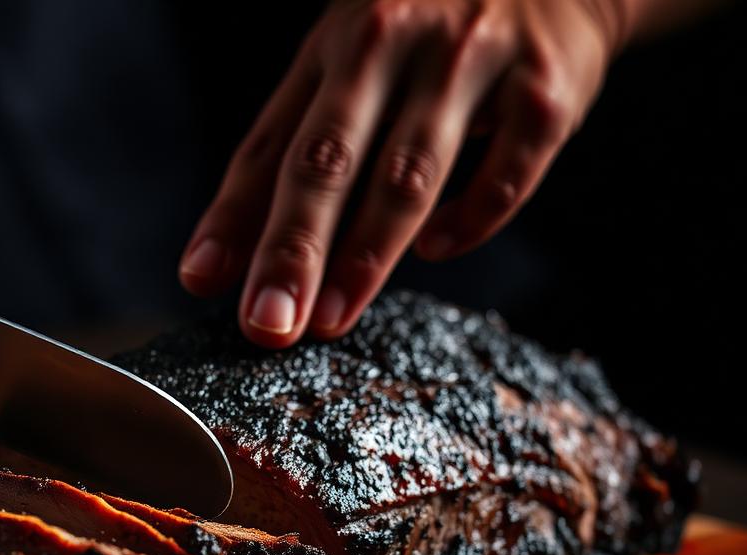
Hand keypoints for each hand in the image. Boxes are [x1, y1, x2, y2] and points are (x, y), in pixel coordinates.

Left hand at [179, 0, 622, 347]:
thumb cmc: (426, 39)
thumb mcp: (351, 71)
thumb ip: (293, 155)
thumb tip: (220, 263)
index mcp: (335, 48)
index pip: (270, 145)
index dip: (232, 218)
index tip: (200, 281)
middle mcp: (394, 43)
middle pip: (329, 159)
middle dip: (293, 249)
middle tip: (266, 323)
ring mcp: (472, 62)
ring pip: (410, 174)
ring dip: (365, 255)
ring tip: (328, 320)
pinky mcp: (545, 91)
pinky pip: (505, 172)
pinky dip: (470, 219)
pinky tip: (434, 251)